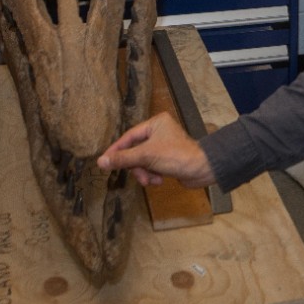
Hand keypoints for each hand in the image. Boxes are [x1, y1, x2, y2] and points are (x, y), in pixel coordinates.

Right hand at [98, 112, 214, 189]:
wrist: (203, 170)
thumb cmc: (176, 156)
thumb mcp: (146, 156)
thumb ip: (123, 159)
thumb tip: (100, 161)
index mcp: (156, 123)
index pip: (129, 136)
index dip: (117, 150)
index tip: (104, 162)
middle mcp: (159, 131)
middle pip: (135, 151)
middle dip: (137, 166)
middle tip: (140, 176)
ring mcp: (164, 145)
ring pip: (142, 161)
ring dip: (145, 173)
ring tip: (152, 180)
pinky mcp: (168, 159)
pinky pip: (151, 166)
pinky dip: (153, 175)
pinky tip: (160, 180)